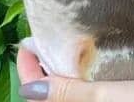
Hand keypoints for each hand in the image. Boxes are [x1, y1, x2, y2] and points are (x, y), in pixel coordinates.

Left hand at [17, 48, 133, 101]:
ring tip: (61, 43)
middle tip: (41, 38)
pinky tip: (86, 60)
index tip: (24, 42)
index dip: (26, 69)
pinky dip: (78, 79)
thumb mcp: (109, 96)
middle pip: (52, 94)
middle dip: (42, 68)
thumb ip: (68, 94)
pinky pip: (85, 94)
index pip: (36, 95)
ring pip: (68, 93)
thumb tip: (27, 90)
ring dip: (60, 72)